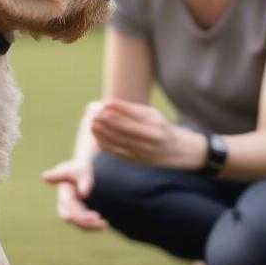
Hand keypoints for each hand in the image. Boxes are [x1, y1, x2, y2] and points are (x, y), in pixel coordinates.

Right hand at [42, 160, 107, 230]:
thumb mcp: (82, 170)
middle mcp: (65, 203)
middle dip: (82, 220)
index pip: (66, 203)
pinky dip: (92, 226)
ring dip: (90, 226)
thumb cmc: (81, 168)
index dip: (73, 210)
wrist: (81, 171)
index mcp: (64, 191)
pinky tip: (104, 226)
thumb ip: (83, 180)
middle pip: (70, 216)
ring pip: (78, 222)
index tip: (78, 217)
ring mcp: (72, 209)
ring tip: (104, 225)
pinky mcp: (79, 213)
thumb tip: (85, 193)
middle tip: (97, 218)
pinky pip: (83, 223)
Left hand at [91, 99, 206, 168]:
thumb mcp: (150, 114)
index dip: (115, 115)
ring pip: (118, 144)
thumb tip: (107, 103)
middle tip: (93, 115)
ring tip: (92, 124)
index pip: (132, 121)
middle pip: (123, 133)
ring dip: (102, 134)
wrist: (173, 150)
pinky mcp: (134, 161)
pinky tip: (96, 135)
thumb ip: (129, 110)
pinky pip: (116, 153)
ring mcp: (142, 155)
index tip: (102, 107)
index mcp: (155, 129)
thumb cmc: (159, 126)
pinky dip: (104, 144)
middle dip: (106, 124)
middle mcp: (150, 144)